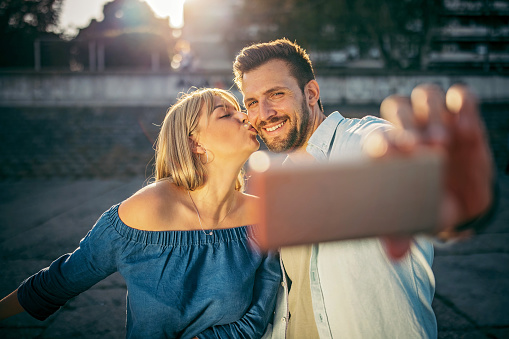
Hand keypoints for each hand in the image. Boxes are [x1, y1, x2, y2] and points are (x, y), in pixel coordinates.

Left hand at [377, 84, 494, 258]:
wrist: (457, 200)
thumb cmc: (423, 206)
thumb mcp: (411, 219)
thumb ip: (400, 233)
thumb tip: (396, 256)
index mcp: (388, 152)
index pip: (377, 135)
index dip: (381, 140)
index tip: (387, 153)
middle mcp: (408, 131)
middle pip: (397, 106)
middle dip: (409, 124)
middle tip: (424, 148)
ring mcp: (435, 121)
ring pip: (426, 94)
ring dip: (433, 113)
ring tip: (443, 142)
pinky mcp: (462, 118)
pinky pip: (461, 96)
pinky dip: (463, 104)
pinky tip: (466, 128)